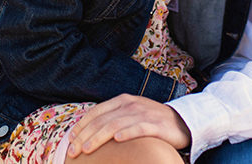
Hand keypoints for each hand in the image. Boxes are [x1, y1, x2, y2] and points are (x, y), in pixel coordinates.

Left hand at [67, 94, 190, 157]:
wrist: (182, 121)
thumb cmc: (151, 120)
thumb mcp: (130, 114)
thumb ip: (112, 119)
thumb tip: (88, 133)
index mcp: (122, 100)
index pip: (96, 112)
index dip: (81, 125)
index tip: (70, 139)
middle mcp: (131, 105)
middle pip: (102, 121)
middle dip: (85, 136)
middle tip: (72, 151)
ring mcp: (143, 114)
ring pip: (116, 125)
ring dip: (99, 137)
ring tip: (87, 149)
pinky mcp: (156, 124)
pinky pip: (139, 128)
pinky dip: (127, 133)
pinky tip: (117, 140)